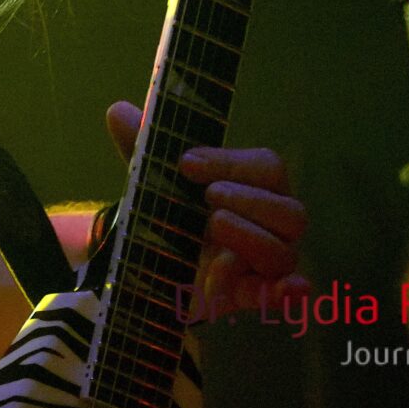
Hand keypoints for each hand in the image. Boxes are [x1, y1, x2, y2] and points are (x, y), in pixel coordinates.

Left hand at [106, 100, 308, 319]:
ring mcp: (266, 262)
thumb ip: (142, 149)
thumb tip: (118, 111)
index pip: (266, 167)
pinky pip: (283, 296)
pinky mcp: (253, 295)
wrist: (157, 260)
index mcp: (257, 186)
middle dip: (249, 201)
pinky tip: (290, 288)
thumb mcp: (154, 180)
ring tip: (212, 230)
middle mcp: (272, 223)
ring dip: (250, 240)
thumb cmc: (171, 210)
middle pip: (289, 211)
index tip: (186, 164)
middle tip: (208, 199)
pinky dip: (288, 292)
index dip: (230, 163)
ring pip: (283, 253)